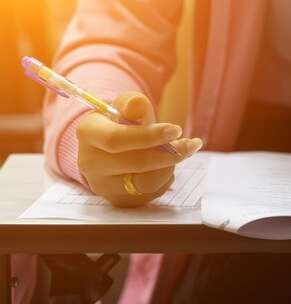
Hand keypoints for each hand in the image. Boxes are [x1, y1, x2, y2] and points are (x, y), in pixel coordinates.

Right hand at [76, 92, 201, 206]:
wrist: (111, 146)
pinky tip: (167, 165)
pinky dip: (166, 178)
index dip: (149, 136)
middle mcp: (90, 163)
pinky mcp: (118, 200)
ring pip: (146, 182)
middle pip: (136, 163)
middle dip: (169, 153)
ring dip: (170, 166)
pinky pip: (151, 193)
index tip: (175, 129)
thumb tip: (137, 105)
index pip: (116, 139)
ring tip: (180, 152)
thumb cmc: (121, 122)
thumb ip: (133, 103)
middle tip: (189, 144)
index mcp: (88, 134)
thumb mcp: (125, 106)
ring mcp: (103, 186)